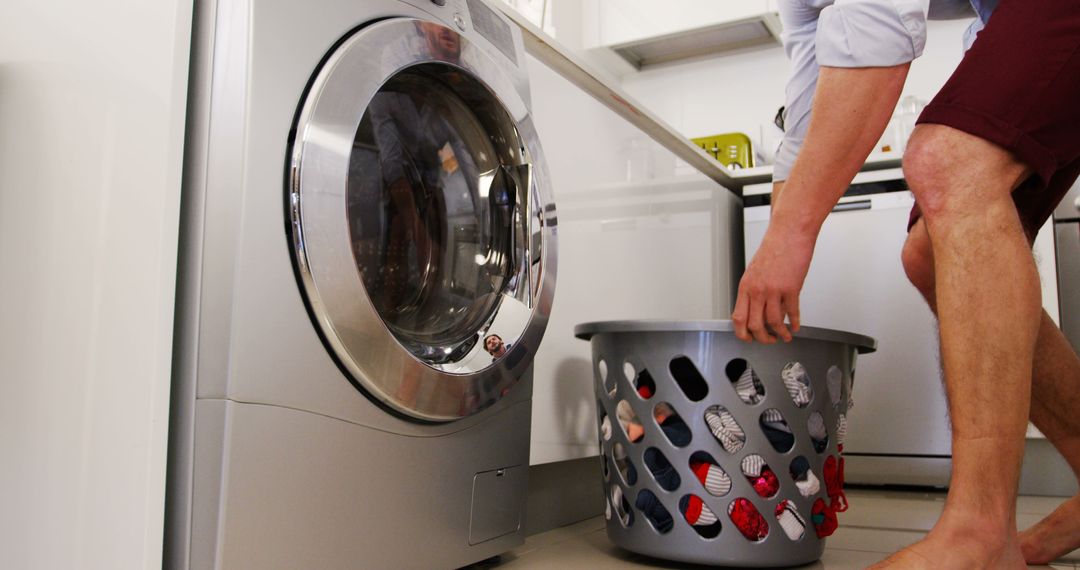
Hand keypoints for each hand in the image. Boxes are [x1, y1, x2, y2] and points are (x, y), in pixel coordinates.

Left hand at [732, 227, 814, 343]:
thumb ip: (756, 291)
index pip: (738, 317)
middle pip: (755, 325)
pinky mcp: (791, 288)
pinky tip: (795, 326)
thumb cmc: (775, 247)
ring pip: (773, 323)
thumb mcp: (756, 271)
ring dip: (780, 334)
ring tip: (785, 336)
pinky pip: (792, 312)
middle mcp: (757, 289)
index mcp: (746, 286)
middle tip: (769, 340)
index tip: (749, 338)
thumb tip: (761, 309)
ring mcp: (773, 290)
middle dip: (762, 338)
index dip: (743, 333)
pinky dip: (794, 323)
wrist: (789, 233)